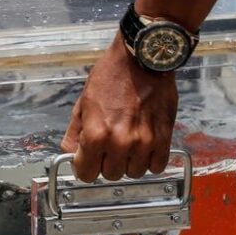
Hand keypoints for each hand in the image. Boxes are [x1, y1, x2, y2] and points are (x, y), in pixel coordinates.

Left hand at [61, 35, 177, 181]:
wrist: (142, 58)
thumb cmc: (111, 75)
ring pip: (134, 173)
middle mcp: (120, 143)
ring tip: (129, 144)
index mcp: (96, 134)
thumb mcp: (83, 102)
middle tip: (110, 147)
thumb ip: (75, 133)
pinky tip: (145, 147)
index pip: (86, 174)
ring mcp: (144, 142)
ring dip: (130, 163)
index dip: (85, 168)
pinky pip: (157, 166)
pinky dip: (150, 160)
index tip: (88, 161)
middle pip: (111, 175)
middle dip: (107, 163)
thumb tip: (71, 154)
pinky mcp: (164, 138)